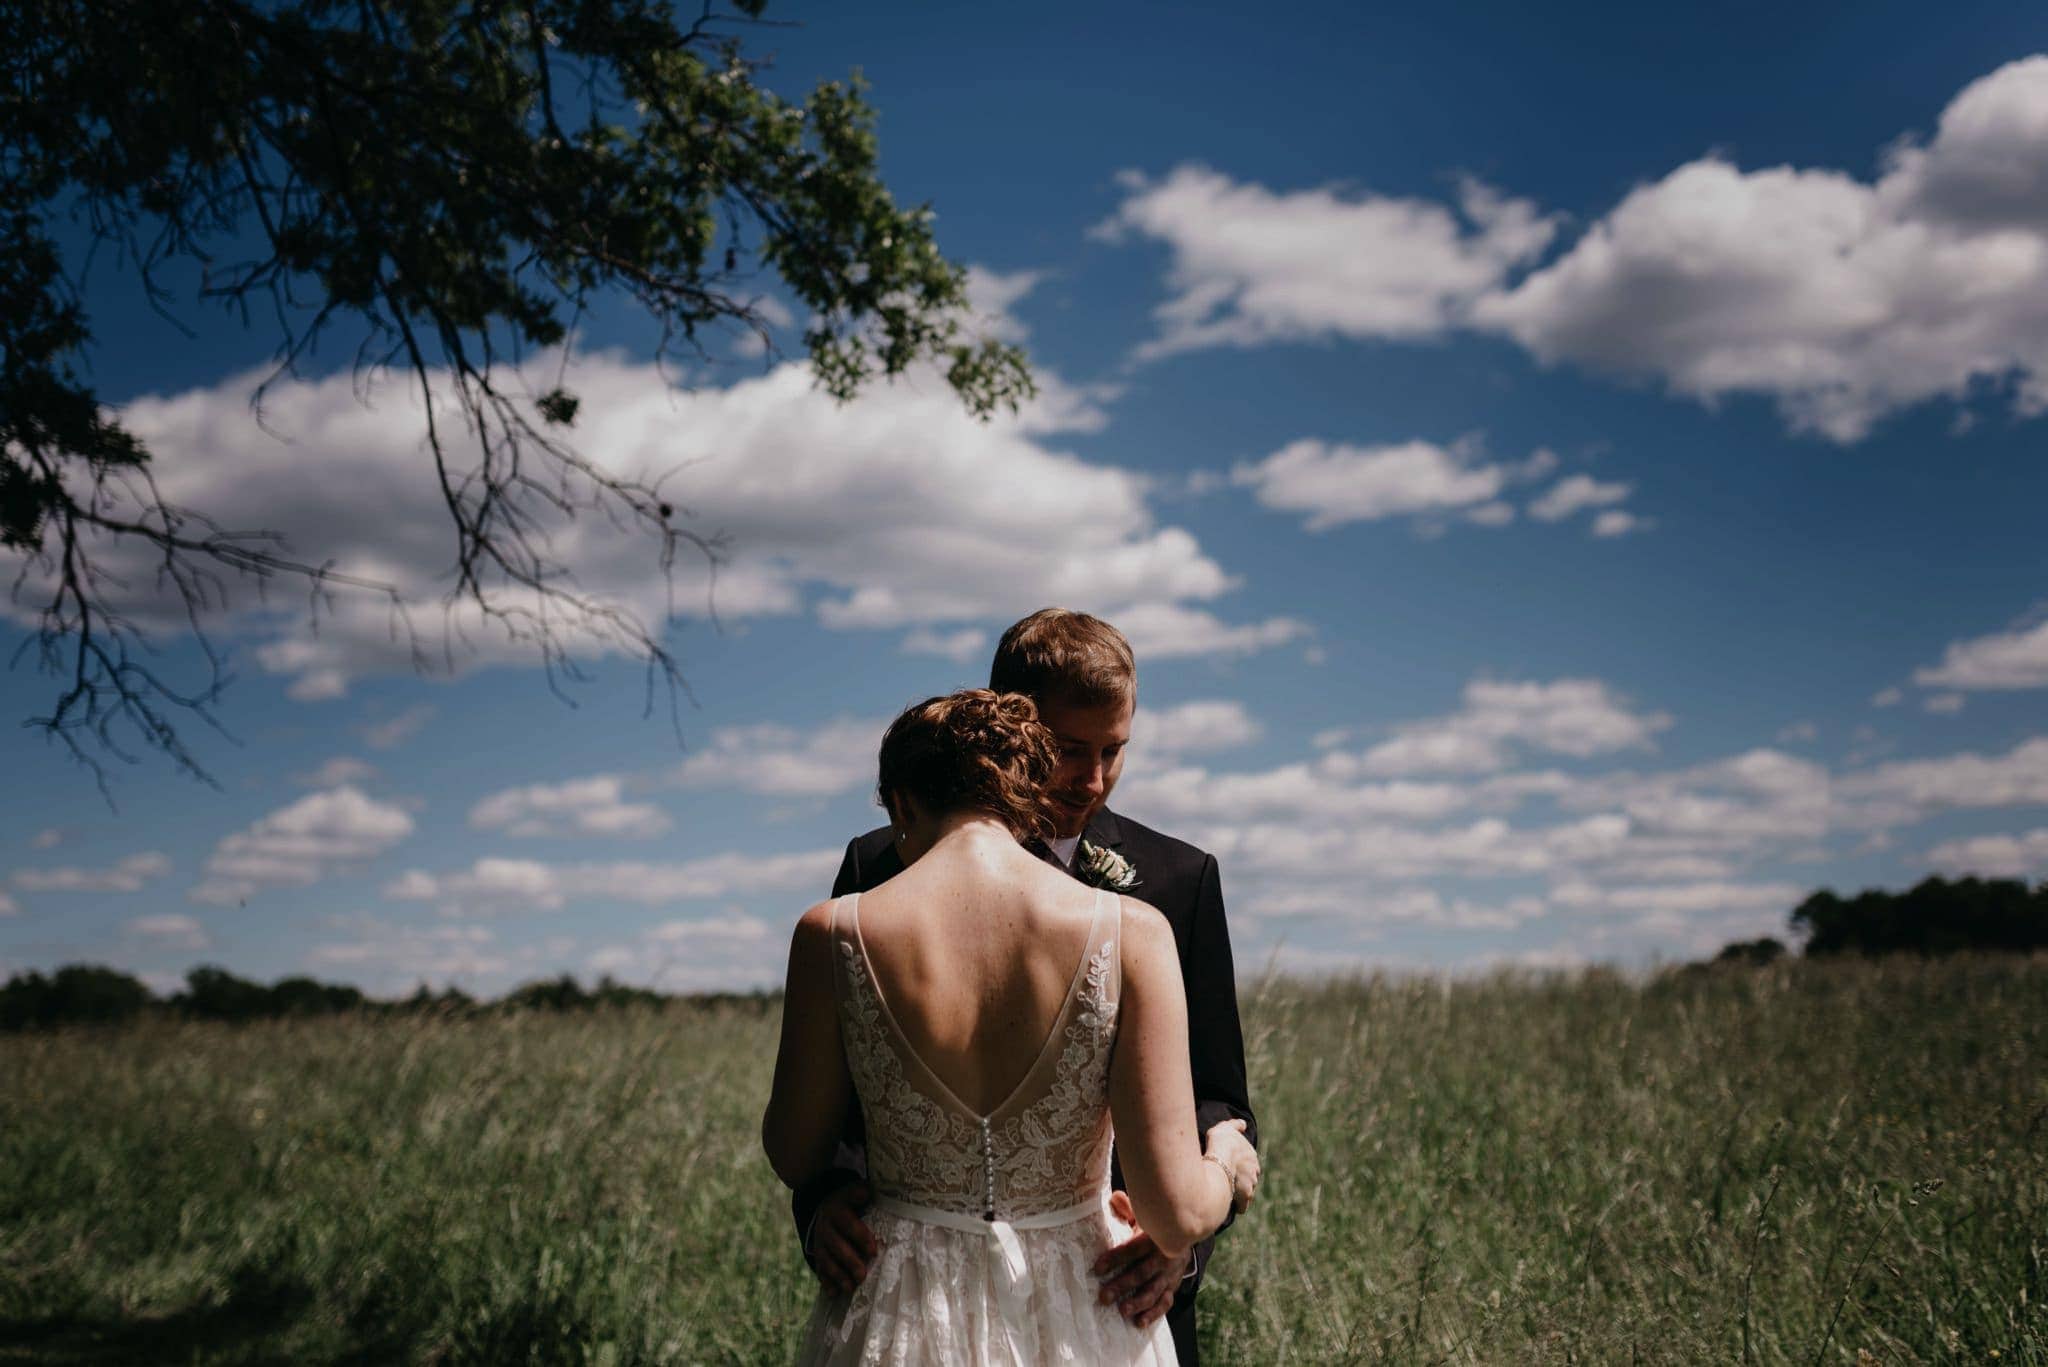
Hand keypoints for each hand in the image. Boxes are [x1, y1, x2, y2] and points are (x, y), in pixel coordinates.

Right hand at [807, 1181, 877, 1294]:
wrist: (826, 1207)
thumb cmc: (850, 1202)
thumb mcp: (854, 1192)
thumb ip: (861, 1192)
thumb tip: (867, 1191)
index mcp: (837, 1210)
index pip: (848, 1224)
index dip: (860, 1237)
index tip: (873, 1251)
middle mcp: (825, 1226)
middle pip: (837, 1246)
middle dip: (850, 1261)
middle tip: (862, 1276)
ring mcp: (820, 1242)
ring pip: (827, 1260)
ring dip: (838, 1275)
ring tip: (850, 1288)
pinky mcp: (818, 1254)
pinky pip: (820, 1269)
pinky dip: (826, 1282)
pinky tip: (833, 1293)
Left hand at [1093, 1190, 1189, 1329]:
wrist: (1186, 1234)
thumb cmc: (1156, 1225)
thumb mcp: (1146, 1214)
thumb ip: (1129, 1208)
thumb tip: (1114, 1197)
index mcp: (1156, 1236)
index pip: (1133, 1248)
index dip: (1115, 1258)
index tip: (1097, 1268)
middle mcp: (1165, 1256)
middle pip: (1142, 1272)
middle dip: (1122, 1284)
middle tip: (1104, 1296)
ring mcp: (1170, 1274)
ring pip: (1154, 1290)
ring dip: (1138, 1302)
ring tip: (1122, 1311)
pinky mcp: (1173, 1286)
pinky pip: (1165, 1302)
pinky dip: (1153, 1314)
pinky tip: (1139, 1323)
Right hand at [1206, 1117, 1260, 1213]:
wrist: (1221, 1155)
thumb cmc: (1221, 1141)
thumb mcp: (1226, 1127)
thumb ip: (1234, 1126)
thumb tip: (1243, 1124)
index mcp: (1252, 1155)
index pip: (1249, 1166)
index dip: (1239, 1169)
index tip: (1230, 1170)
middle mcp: (1255, 1169)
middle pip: (1250, 1179)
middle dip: (1242, 1182)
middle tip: (1227, 1183)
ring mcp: (1252, 1182)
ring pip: (1248, 1192)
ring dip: (1240, 1194)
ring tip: (1227, 1196)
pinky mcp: (1246, 1195)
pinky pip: (1243, 1205)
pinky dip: (1238, 1206)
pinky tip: (1229, 1206)